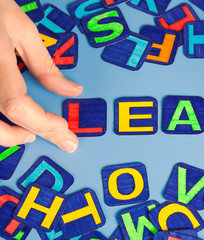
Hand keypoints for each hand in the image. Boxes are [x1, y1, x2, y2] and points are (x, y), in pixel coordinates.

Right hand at [0, 0, 82, 151]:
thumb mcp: (22, 30)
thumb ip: (45, 66)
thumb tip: (71, 90)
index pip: (16, 105)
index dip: (41, 122)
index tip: (63, 126)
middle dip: (30, 135)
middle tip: (58, 136)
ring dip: (6, 136)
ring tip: (29, 133)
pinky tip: (8, 122)